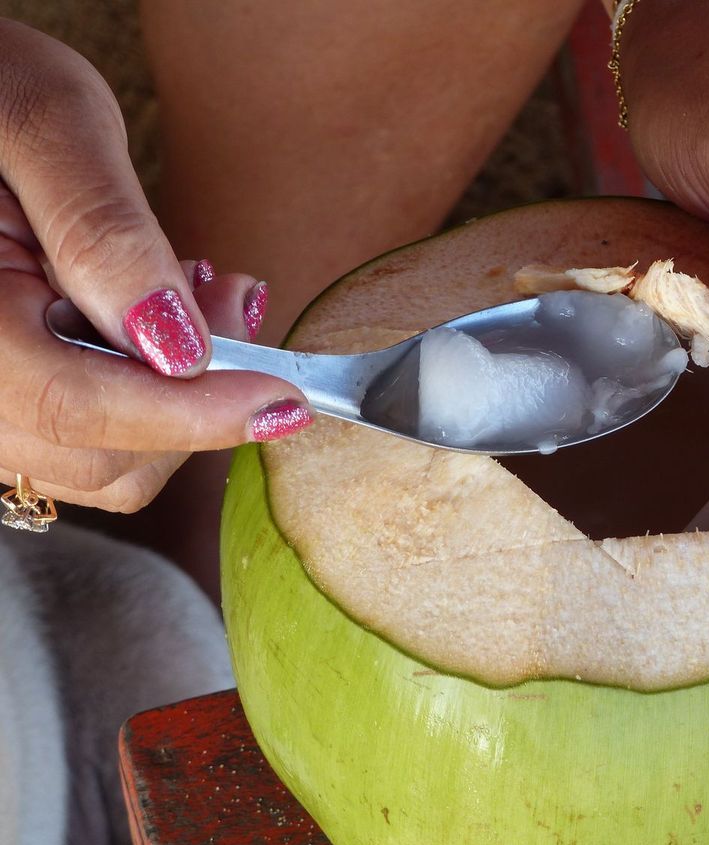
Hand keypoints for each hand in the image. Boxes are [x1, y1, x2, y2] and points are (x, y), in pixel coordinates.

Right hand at [0, 20, 308, 512]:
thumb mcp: (45, 123)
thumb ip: (103, 231)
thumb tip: (179, 345)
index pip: (74, 405)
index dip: (193, 414)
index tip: (286, 401)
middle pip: (97, 454)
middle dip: (196, 398)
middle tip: (232, 300)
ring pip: (100, 462)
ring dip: (180, 400)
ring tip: (195, 294)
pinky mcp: (8, 398)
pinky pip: (88, 442)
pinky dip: (151, 401)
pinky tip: (162, 325)